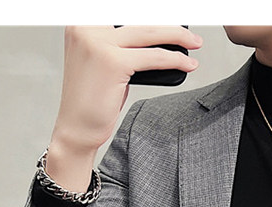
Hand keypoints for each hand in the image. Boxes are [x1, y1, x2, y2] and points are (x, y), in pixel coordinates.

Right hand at [51, 25, 202, 154]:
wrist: (76, 129)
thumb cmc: (91, 100)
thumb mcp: (103, 61)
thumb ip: (121, 44)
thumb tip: (154, 37)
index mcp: (82, 22)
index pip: (124, 11)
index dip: (151, 16)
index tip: (171, 20)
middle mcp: (87, 27)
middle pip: (139, 18)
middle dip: (169, 23)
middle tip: (189, 31)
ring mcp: (98, 43)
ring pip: (149, 32)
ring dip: (178, 35)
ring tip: (194, 43)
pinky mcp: (112, 62)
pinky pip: (153, 57)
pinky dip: (175, 59)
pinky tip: (187, 63)